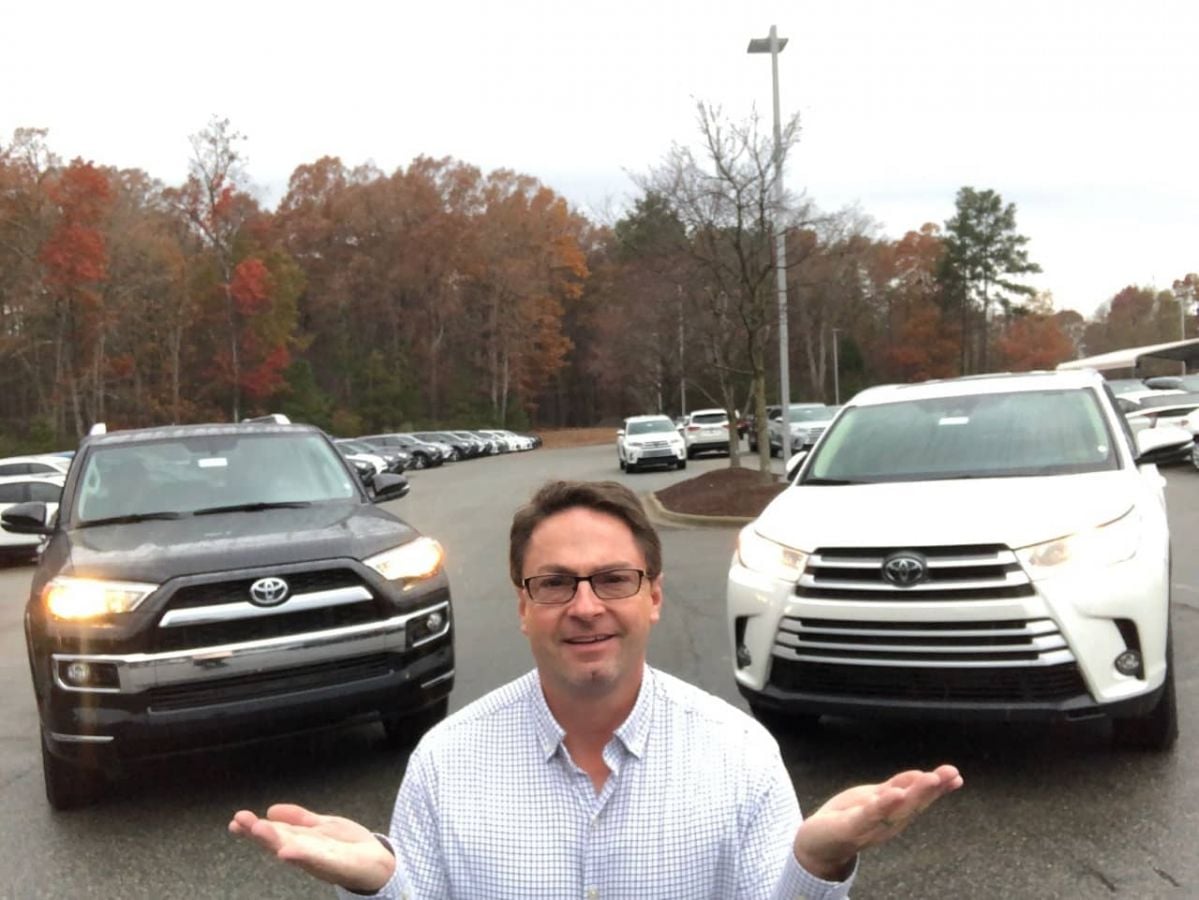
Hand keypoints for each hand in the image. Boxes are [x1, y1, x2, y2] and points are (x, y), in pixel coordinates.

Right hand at [229, 803, 395, 893]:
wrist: (378, 862)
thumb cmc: (348, 845)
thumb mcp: (322, 825)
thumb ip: (299, 818)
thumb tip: (271, 809)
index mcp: (301, 842)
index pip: (275, 832)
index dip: (255, 828)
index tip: (236, 820)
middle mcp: (305, 853)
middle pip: (279, 842)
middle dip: (259, 833)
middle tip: (239, 822)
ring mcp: (320, 860)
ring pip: (293, 850)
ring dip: (274, 841)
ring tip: (258, 829)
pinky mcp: (337, 865)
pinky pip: (317, 861)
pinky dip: (302, 856)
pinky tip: (287, 851)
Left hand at [792, 764, 962, 880]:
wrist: (818, 843)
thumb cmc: (849, 818)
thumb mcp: (876, 797)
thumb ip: (899, 787)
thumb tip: (924, 774)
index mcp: (895, 814)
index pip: (919, 798)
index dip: (938, 788)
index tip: (956, 776)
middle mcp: (888, 822)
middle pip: (912, 803)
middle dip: (932, 789)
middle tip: (951, 774)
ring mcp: (871, 826)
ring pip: (896, 809)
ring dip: (914, 794)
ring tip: (930, 778)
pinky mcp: (851, 827)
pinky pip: (869, 816)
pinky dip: (883, 806)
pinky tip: (894, 794)